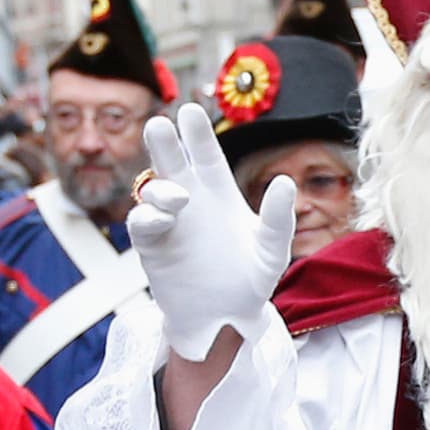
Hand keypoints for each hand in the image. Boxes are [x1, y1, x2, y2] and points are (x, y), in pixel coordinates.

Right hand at [133, 102, 294, 360]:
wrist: (226, 319)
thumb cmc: (251, 281)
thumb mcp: (273, 250)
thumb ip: (280, 219)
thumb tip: (286, 181)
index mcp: (219, 193)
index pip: (205, 155)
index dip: (197, 134)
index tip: (190, 110)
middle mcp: (189, 200)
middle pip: (172, 162)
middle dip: (164, 142)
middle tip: (160, 123)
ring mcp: (168, 221)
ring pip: (153, 189)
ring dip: (161, 187)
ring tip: (179, 197)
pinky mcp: (152, 246)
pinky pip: (143, 223)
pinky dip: (150, 217)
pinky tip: (164, 218)